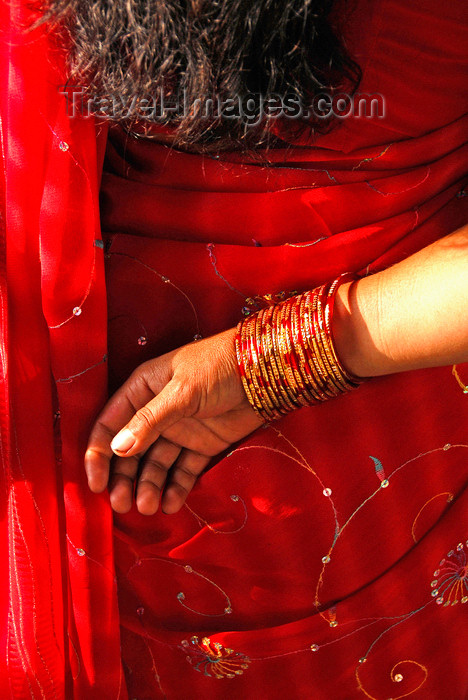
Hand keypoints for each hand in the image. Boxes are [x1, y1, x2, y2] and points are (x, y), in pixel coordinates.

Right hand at [85, 328, 262, 514]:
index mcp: (142, 389)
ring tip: (148, 508)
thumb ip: (149, 421)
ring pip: (157, 464)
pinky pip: (184, 469)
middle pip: (131, 451)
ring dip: (149, 486)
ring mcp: (180, 430)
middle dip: (125, 478)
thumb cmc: (218, 368)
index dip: (99, 455)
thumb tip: (117, 449)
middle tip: (123, 505)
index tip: (96, 485)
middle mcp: (156, 412)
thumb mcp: (181, 392)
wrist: (265, 371)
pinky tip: (171, 503)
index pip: (111, 424)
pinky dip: (177, 487)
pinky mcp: (203, 444)